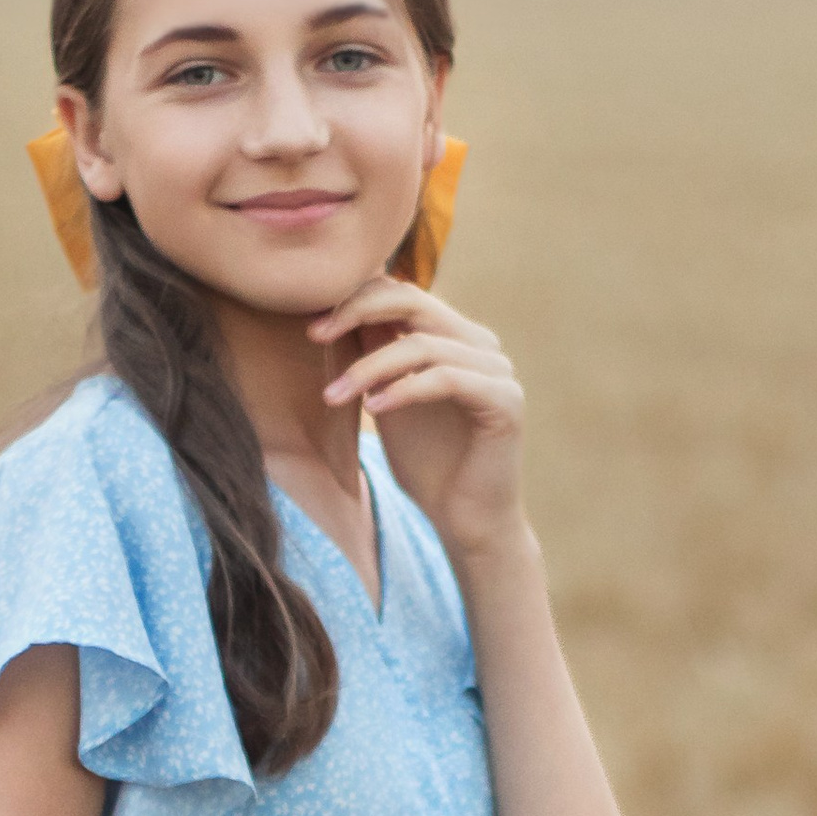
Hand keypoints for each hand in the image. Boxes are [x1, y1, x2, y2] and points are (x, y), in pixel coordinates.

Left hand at [311, 279, 525, 567]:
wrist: (467, 521)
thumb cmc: (427, 465)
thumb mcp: (387, 400)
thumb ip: (372, 356)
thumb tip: (333, 309)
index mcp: (456, 337)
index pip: (403, 294)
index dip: (355, 300)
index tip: (310, 326)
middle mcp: (481, 344)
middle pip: (414, 302)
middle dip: (357, 313)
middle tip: (314, 335)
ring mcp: (498, 370)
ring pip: (423, 345)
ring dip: (369, 367)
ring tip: (333, 396)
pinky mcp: (505, 401)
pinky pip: (446, 379)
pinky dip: (404, 390)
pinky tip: (372, 409)